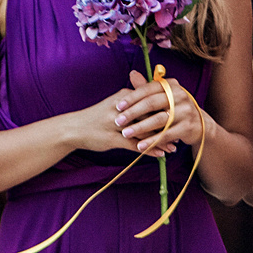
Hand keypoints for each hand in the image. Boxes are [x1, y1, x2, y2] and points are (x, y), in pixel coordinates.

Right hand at [64, 75, 193, 156]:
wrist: (72, 129)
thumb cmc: (94, 118)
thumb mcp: (114, 105)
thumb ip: (133, 104)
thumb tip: (150, 106)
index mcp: (125, 97)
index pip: (152, 103)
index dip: (167, 111)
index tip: (178, 117)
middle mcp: (124, 108)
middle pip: (152, 117)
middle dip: (168, 127)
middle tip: (180, 133)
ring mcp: (118, 124)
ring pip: (147, 132)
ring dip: (162, 140)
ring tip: (173, 147)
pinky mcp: (113, 139)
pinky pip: (137, 145)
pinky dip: (150, 150)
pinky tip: (160, 155)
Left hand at [112, 71, 206, 156]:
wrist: (198, 124)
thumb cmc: (173, 108)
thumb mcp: (161, 97)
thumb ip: (145, 88)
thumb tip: (132, 73)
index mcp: (171, 86)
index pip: (148, 89)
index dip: (132, 98)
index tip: (117, 107)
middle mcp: (180, 95)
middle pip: (152, 103)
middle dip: (133, 113)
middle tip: (117, 121)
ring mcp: (186, 111)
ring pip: (159, 120)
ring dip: (140, 128)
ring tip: (125, 134)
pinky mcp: (188, 127)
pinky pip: (166, 135)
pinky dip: (152, 141)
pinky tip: (140, 146)